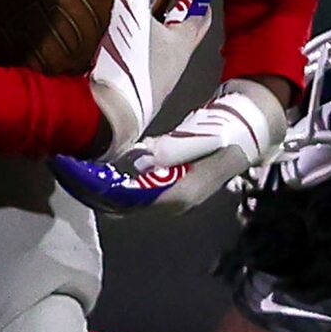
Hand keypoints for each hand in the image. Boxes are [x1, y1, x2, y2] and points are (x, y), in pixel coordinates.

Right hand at [50, 0, 226, 213]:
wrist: (99, 123)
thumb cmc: (127, 70)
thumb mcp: (132, 15)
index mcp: (182, 46)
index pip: (200, 15)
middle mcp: (169, 66)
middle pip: (173, 30)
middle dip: (162, 7)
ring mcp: (145, 81)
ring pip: (148, 46)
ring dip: (138, 25)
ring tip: (117, 2)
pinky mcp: (120, 89)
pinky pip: (124, 58)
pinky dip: (117, 42)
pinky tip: (96, 32)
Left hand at [61, 76, 286, 217]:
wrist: (252, 126)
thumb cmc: (230, 128)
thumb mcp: (206, 135)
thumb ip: (176, 149)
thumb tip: (146, 161)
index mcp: (189, 190)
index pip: (145, 201)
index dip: (116, 197)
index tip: (92, 186)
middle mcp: (181, 199)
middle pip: (137, 205)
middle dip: (107, 197)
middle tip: (79, 182)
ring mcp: (178, 193)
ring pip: (138, 200)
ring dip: (112, 192)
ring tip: (85, 179)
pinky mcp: (174, 184)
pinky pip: (142, 191)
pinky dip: (123, 185)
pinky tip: (105, 174)